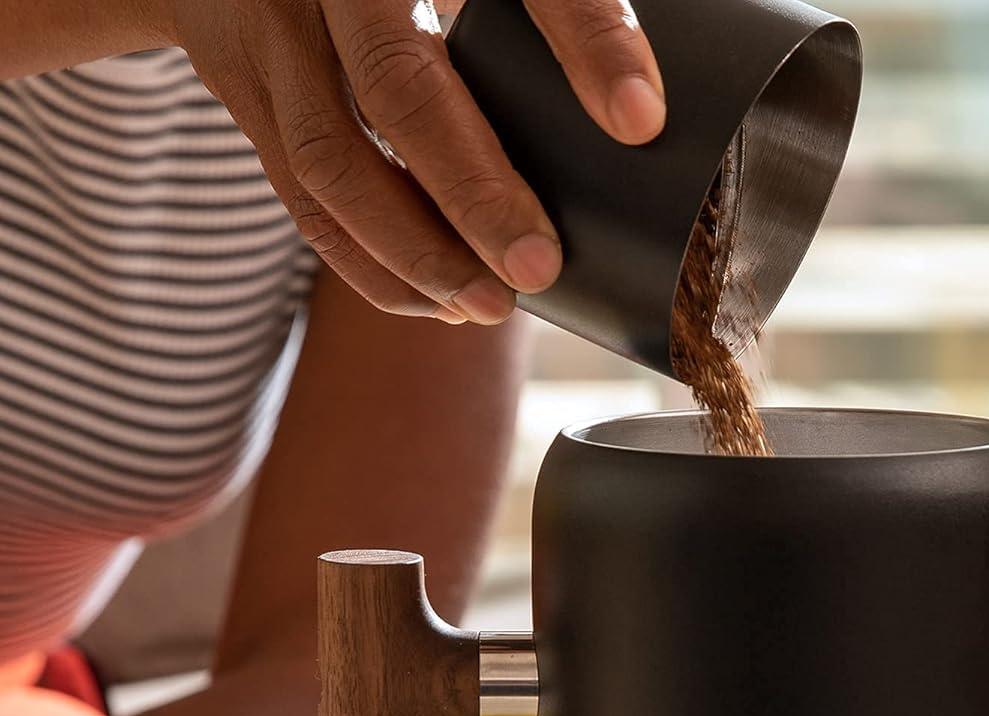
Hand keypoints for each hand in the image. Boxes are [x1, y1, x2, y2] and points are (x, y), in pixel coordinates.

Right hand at [160, 0, 664, 322]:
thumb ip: (554, 8)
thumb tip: (642, 108)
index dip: (588, 39)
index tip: (641, 119)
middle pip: (399, 86)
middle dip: (473, 193)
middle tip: (537, 267)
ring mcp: (267, 27)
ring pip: (329, 162)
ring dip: (415, 253)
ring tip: (491, 305)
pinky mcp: (240, 86)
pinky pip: (299, 197)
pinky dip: (369, 264)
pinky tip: (436, 301)